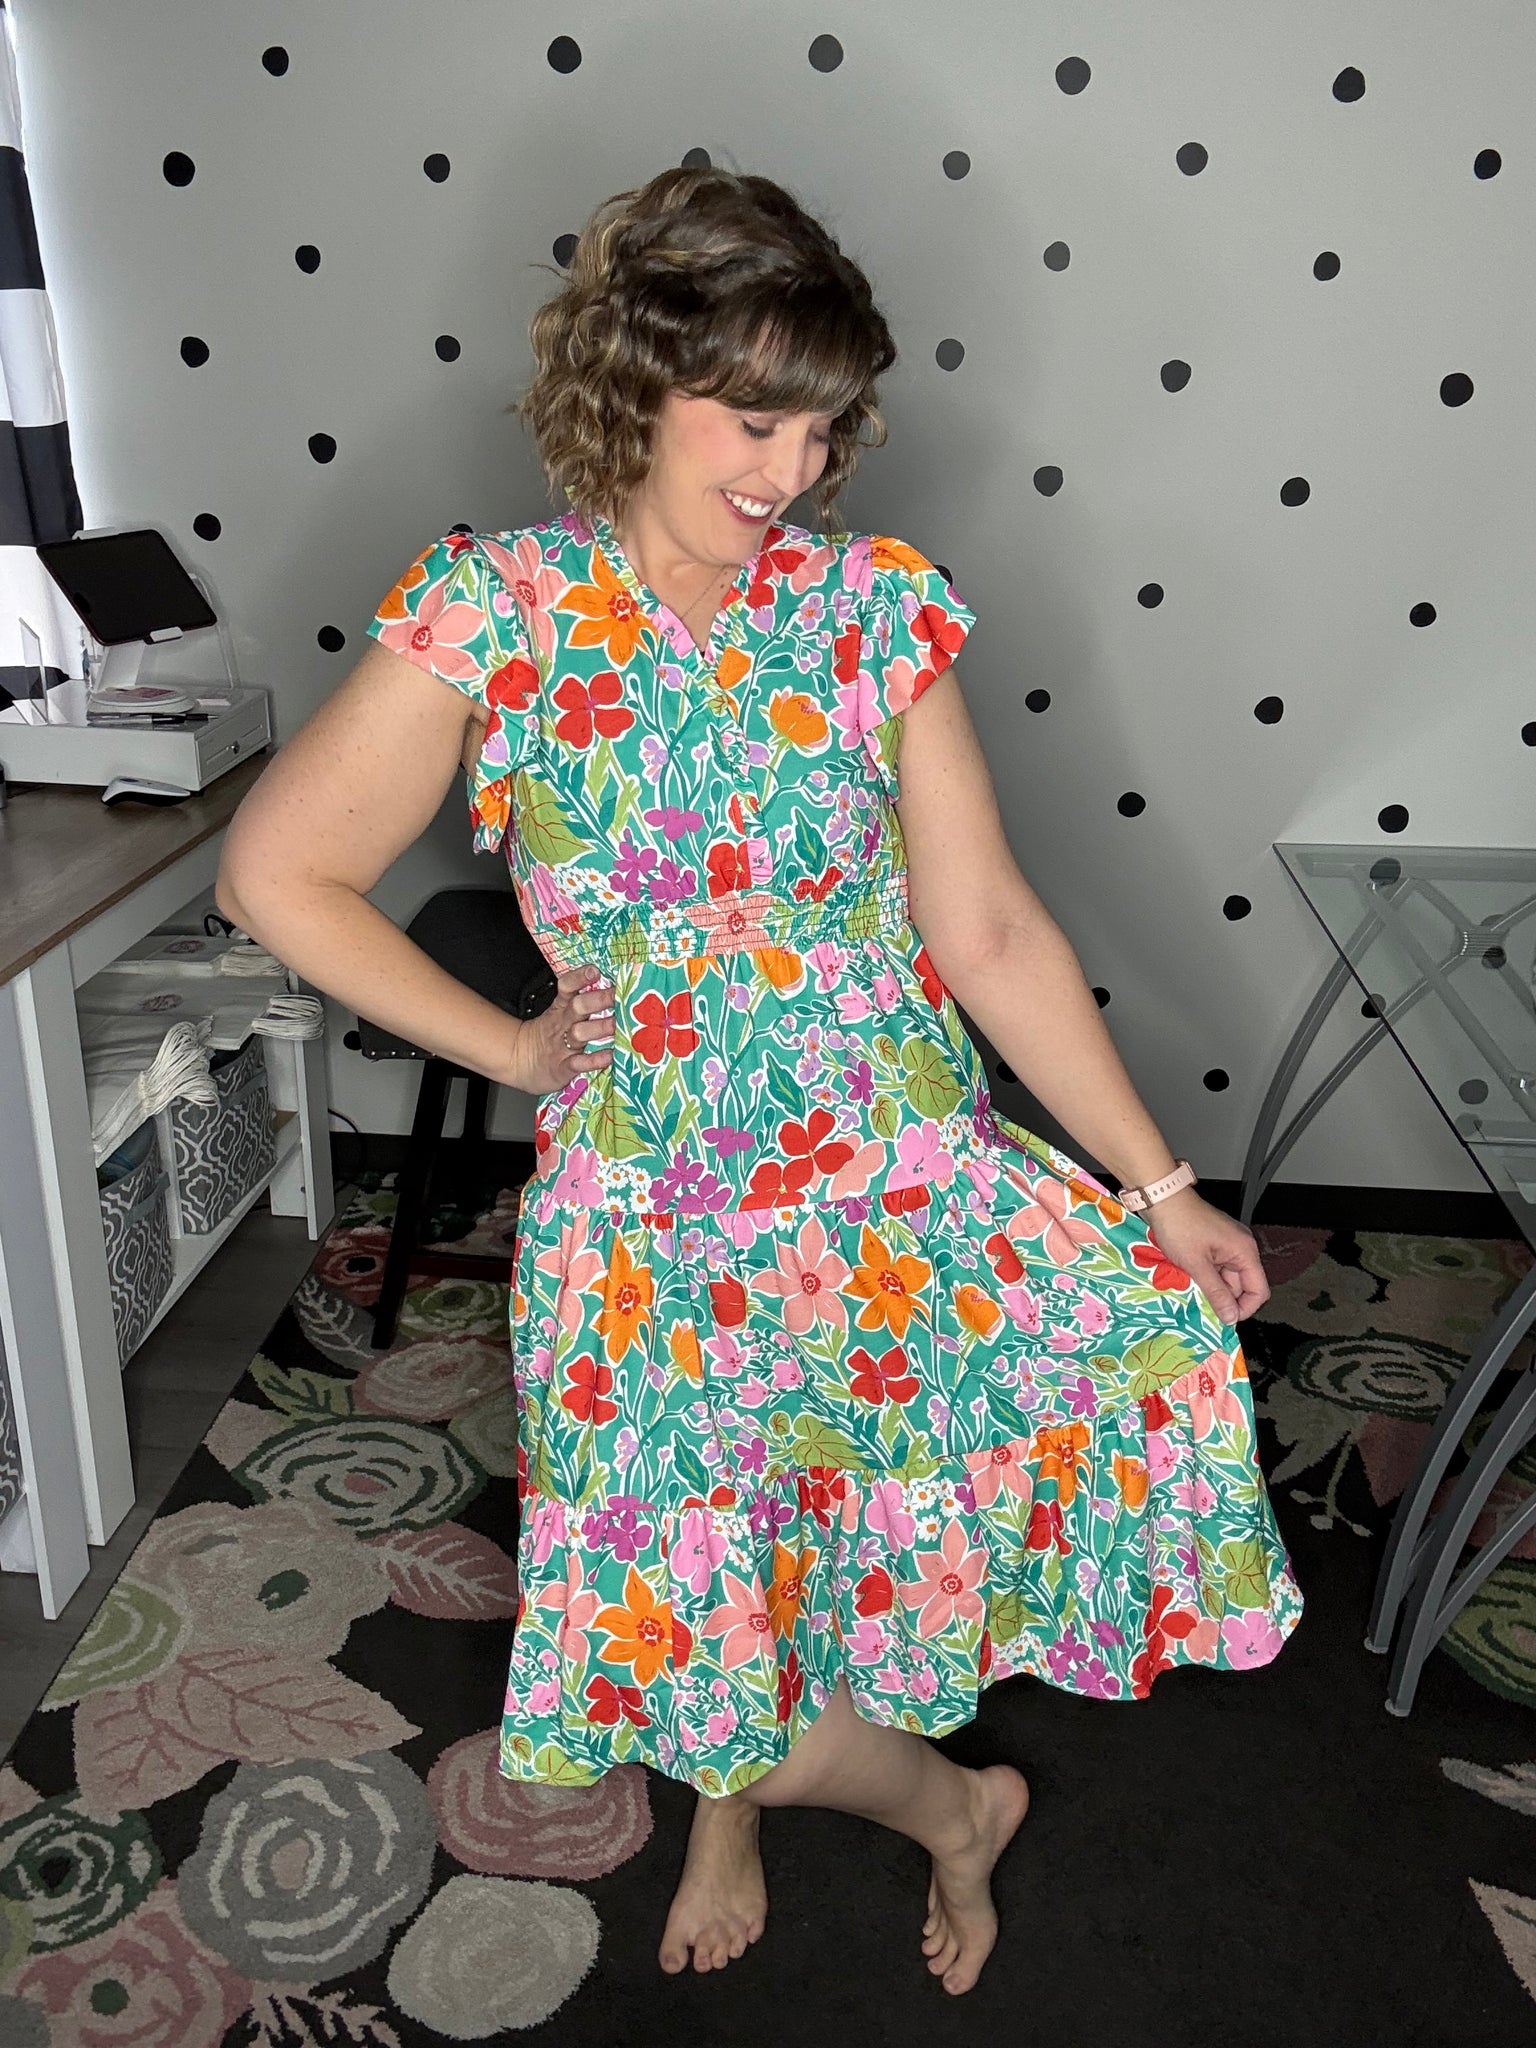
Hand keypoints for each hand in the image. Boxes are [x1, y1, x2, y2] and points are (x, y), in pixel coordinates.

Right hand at [502, 964, 614, 1095]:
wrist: (520, 1061)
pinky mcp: (563, 1067)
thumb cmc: (549, 1035)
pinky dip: (593, 1060)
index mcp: (560, 1008)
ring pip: (580, 1033)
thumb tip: (610, 986)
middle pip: (578, 1006)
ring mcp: (563, 1046)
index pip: (567, 987)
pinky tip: (608, 1056)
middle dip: (598, 999)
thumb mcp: (557, 1013)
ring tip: (617, 1025)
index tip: (594, 971)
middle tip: (617, 995)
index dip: (579, 978)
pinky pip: (578, 1063)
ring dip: (599, 1028)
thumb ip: (581, 1000)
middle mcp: (563, 1024)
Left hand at [1142, 1188, 1269, 1327]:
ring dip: (1210, 1288)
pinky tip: (1188, 1280)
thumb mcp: (1197, 1265)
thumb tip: (1230, 1317)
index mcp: (1244, 1251)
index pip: (1258, 1290)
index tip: (1224, 1319)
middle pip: (1241, 1286)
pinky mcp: (1213, 1245)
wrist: (1162, 1198)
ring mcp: (1226, 1246)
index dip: (1244, 1308)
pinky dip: (1204, 1277)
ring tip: (1191, 1291)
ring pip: (1225, 1279)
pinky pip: (1214, 1269)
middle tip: (1202, 1307)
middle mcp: (1241, 1248)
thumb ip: (1216, 1293)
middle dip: (1223, 1299)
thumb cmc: (1179, 1226)